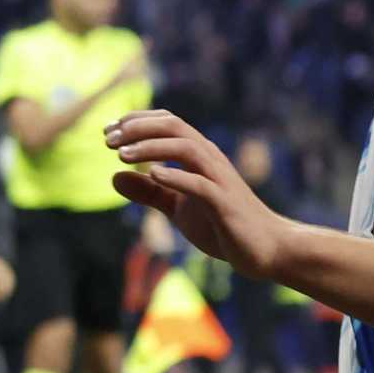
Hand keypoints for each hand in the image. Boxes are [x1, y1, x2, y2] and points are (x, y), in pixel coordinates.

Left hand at [107, 109, 295, 281]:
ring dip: (151, 147)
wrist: (267, 251)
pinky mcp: (226, 204)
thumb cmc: (224, 225)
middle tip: (107, 139)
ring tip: (121, 155)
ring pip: (187, 148)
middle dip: (138, 128)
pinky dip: (177, 176)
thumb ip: (149, 193)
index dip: (135, 120)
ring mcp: (220, 180)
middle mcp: (210, 160)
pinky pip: (201, 184)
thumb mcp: (178, 208)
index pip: (167, 122)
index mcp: (199, 157)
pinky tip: (153, 175)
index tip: (107, 130)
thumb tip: (113, 177)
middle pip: (174, 126)